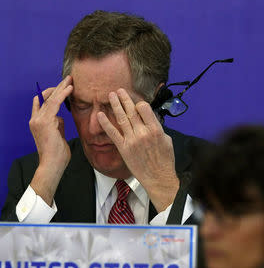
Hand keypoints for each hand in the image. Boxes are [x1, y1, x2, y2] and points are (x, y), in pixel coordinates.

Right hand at [29, 76, 72, 204]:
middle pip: (46, 98)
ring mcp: (38, 120)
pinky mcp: (45, 121)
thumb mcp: (58, 137)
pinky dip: (63, 94)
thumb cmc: (57, 155)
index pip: (41, 103)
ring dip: (62, 88)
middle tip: (68, 79)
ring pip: (51, 99)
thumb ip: (58, 126)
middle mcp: (35, 120)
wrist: (51, 165)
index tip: (60, 88)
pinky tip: (70, 88)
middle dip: (57, 88)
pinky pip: (55, 103)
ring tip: (71, 80)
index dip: (49, 94)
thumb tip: (60, 118)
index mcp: (36, 123)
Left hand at [97, 88, 178, 211]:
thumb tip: (150, 120)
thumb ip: (157, 128)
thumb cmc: (164, 161)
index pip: (144, 108)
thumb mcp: (167, 140)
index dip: (138, 102)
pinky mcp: (123, 148)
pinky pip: (113, 133)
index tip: (135, 102)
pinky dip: (105, 123)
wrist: (158, 178)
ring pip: (121, 118)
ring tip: (110, 95)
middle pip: (131, 110)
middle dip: (124, 98)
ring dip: (115, 105)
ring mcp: (132, 140)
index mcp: (155, 129)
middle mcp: (142, 133)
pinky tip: (100, 115)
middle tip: (119, 90)